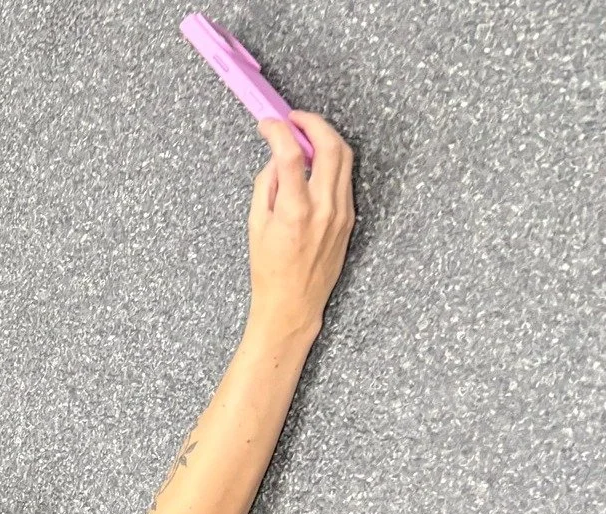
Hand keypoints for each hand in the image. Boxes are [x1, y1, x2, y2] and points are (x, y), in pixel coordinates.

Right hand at [246, 111, 356, 340]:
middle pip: (330, 146)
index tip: (268, 124)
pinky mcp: (349, 216)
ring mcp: (342, 211)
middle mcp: (324, 207)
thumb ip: (266, 185)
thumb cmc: (269, 270)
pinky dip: (331, 161)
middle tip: (294, 119)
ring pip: (344, 157)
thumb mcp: (255, 225)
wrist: (294, 302)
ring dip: (325, 138)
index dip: (279, 132)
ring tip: (305, 135)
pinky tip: (314, 162)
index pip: (292, 155)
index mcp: (295, 210)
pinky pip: (345, 177)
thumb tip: (278, 158)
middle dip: (313, 123)